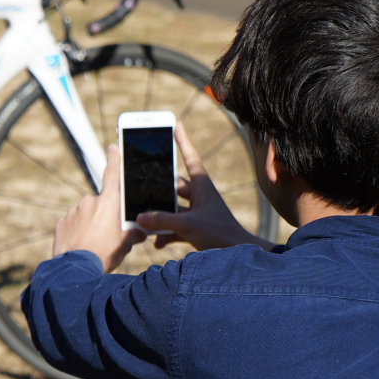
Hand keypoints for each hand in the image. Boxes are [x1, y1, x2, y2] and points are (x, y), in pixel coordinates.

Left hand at [52, 145, 145, 272]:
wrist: (76, 269)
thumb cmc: (104, 254)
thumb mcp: (125, 245)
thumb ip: (134, 234)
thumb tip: (142, 232)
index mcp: (108, 202)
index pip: (112, 174)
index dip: (114, 158)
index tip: (112, 146)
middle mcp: (89, 201)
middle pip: (100, 204)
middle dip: (104, 216)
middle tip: (107, 236)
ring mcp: (73, 211)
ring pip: (85, 214)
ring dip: (89, 225)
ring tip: (93, 244)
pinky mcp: (61, 223)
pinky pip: (72, 224)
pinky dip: (76, 232)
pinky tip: (80, 245)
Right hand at [136, 122, 274, 251]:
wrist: (237, 254)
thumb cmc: (219, 234)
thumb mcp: (188, 225)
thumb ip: (162, 220)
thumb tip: (141, 217)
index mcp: (202, 186)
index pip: (190, 158)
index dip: (183, 141)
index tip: (177, 124)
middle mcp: (199, 196)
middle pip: (174, 186)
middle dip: (158, 189)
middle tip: (141, 185)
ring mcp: (197, 212)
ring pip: (172, 208)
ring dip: (159, 216)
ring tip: (144, 222)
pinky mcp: (196, 228)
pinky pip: (175, 226)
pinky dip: (165, 233)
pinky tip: (156, 243)